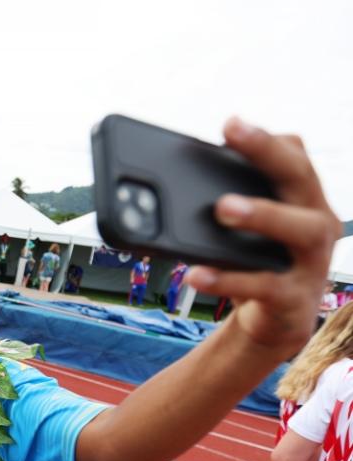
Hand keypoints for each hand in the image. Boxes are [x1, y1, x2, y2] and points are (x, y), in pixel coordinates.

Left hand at [185, 117, 340, 355]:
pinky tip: (195, 274)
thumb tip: (161, 188)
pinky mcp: (293, 298)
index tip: (230, 123)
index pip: (292, 155)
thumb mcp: (246, 227)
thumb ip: (224, 200)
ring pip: (298, 230)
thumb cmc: (257, 260)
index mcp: (303, 198)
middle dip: (266, 153)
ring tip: (222, 207)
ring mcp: (311, 261)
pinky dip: (226, 279)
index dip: (264, 138)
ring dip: (260, 214)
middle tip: (232, 136)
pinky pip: (262, 285)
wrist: (275, 319)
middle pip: (300, 178)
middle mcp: (317, 221)